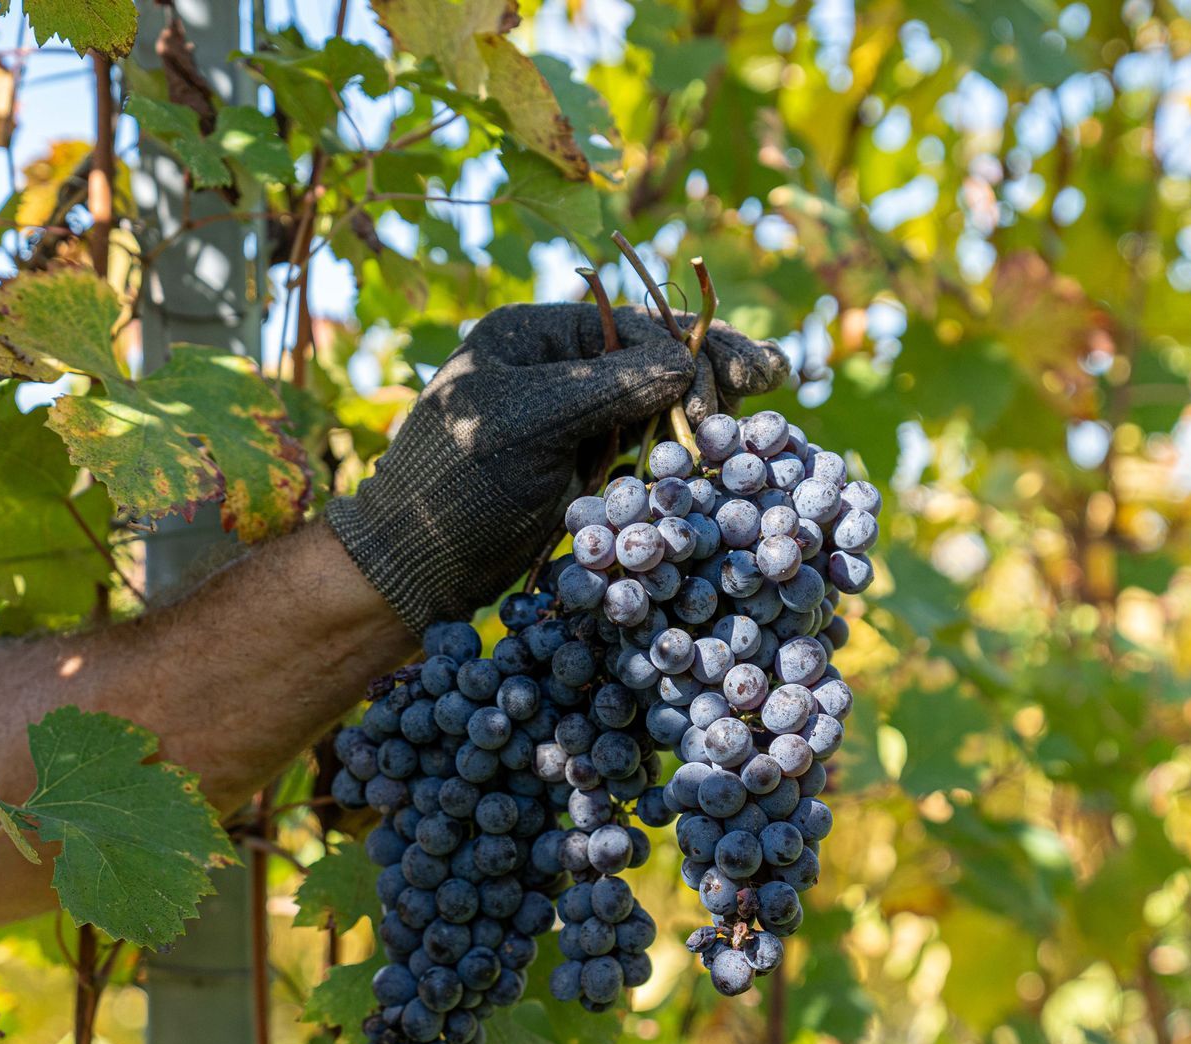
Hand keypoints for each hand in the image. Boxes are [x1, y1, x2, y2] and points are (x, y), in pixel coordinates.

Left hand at [327, 302, 788, 632]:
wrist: (415, 570)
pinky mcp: (580, 464)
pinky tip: (723, 440)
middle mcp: (555, 365)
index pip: (630, 326)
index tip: (724, 393)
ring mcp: (570, 416)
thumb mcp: (527, 425)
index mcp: (531, 334)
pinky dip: (683, 441)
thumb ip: (608, 389)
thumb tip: (685, 362)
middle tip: (775, 374)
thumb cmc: (453, 489)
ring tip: (764, 394)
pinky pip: (643, 442)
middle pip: (650, 355)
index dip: (685, 353)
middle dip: (710, 365)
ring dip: (706, 403)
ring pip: (655, 398)